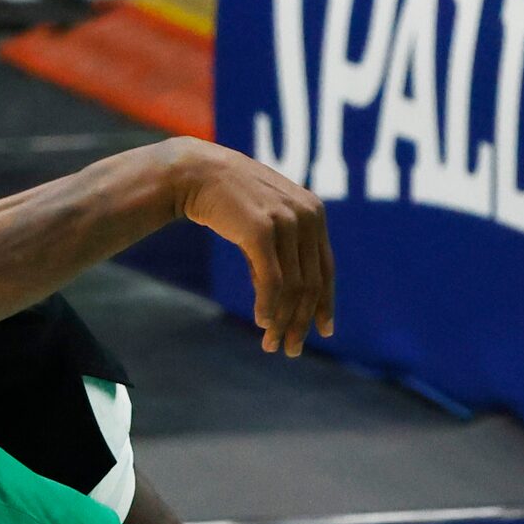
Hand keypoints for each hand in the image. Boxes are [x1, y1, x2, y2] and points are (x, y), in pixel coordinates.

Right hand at [169, 143, 334, 356]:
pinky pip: (272, 281)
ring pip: (294, 287)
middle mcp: (307, 215)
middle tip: (291, 349)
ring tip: (271, 344)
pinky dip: (269, 307)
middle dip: (302, 321)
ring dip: (283, 321)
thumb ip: (282, 255)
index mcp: (314, 212)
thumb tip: (283, 307)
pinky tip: (262, 322)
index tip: (324, 331)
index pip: (326, 268)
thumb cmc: (229, 201)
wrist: (196, 173)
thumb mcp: (264, 224)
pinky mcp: (261, 230)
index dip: (325, 303)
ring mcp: (286, 221)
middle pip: (312, 283)